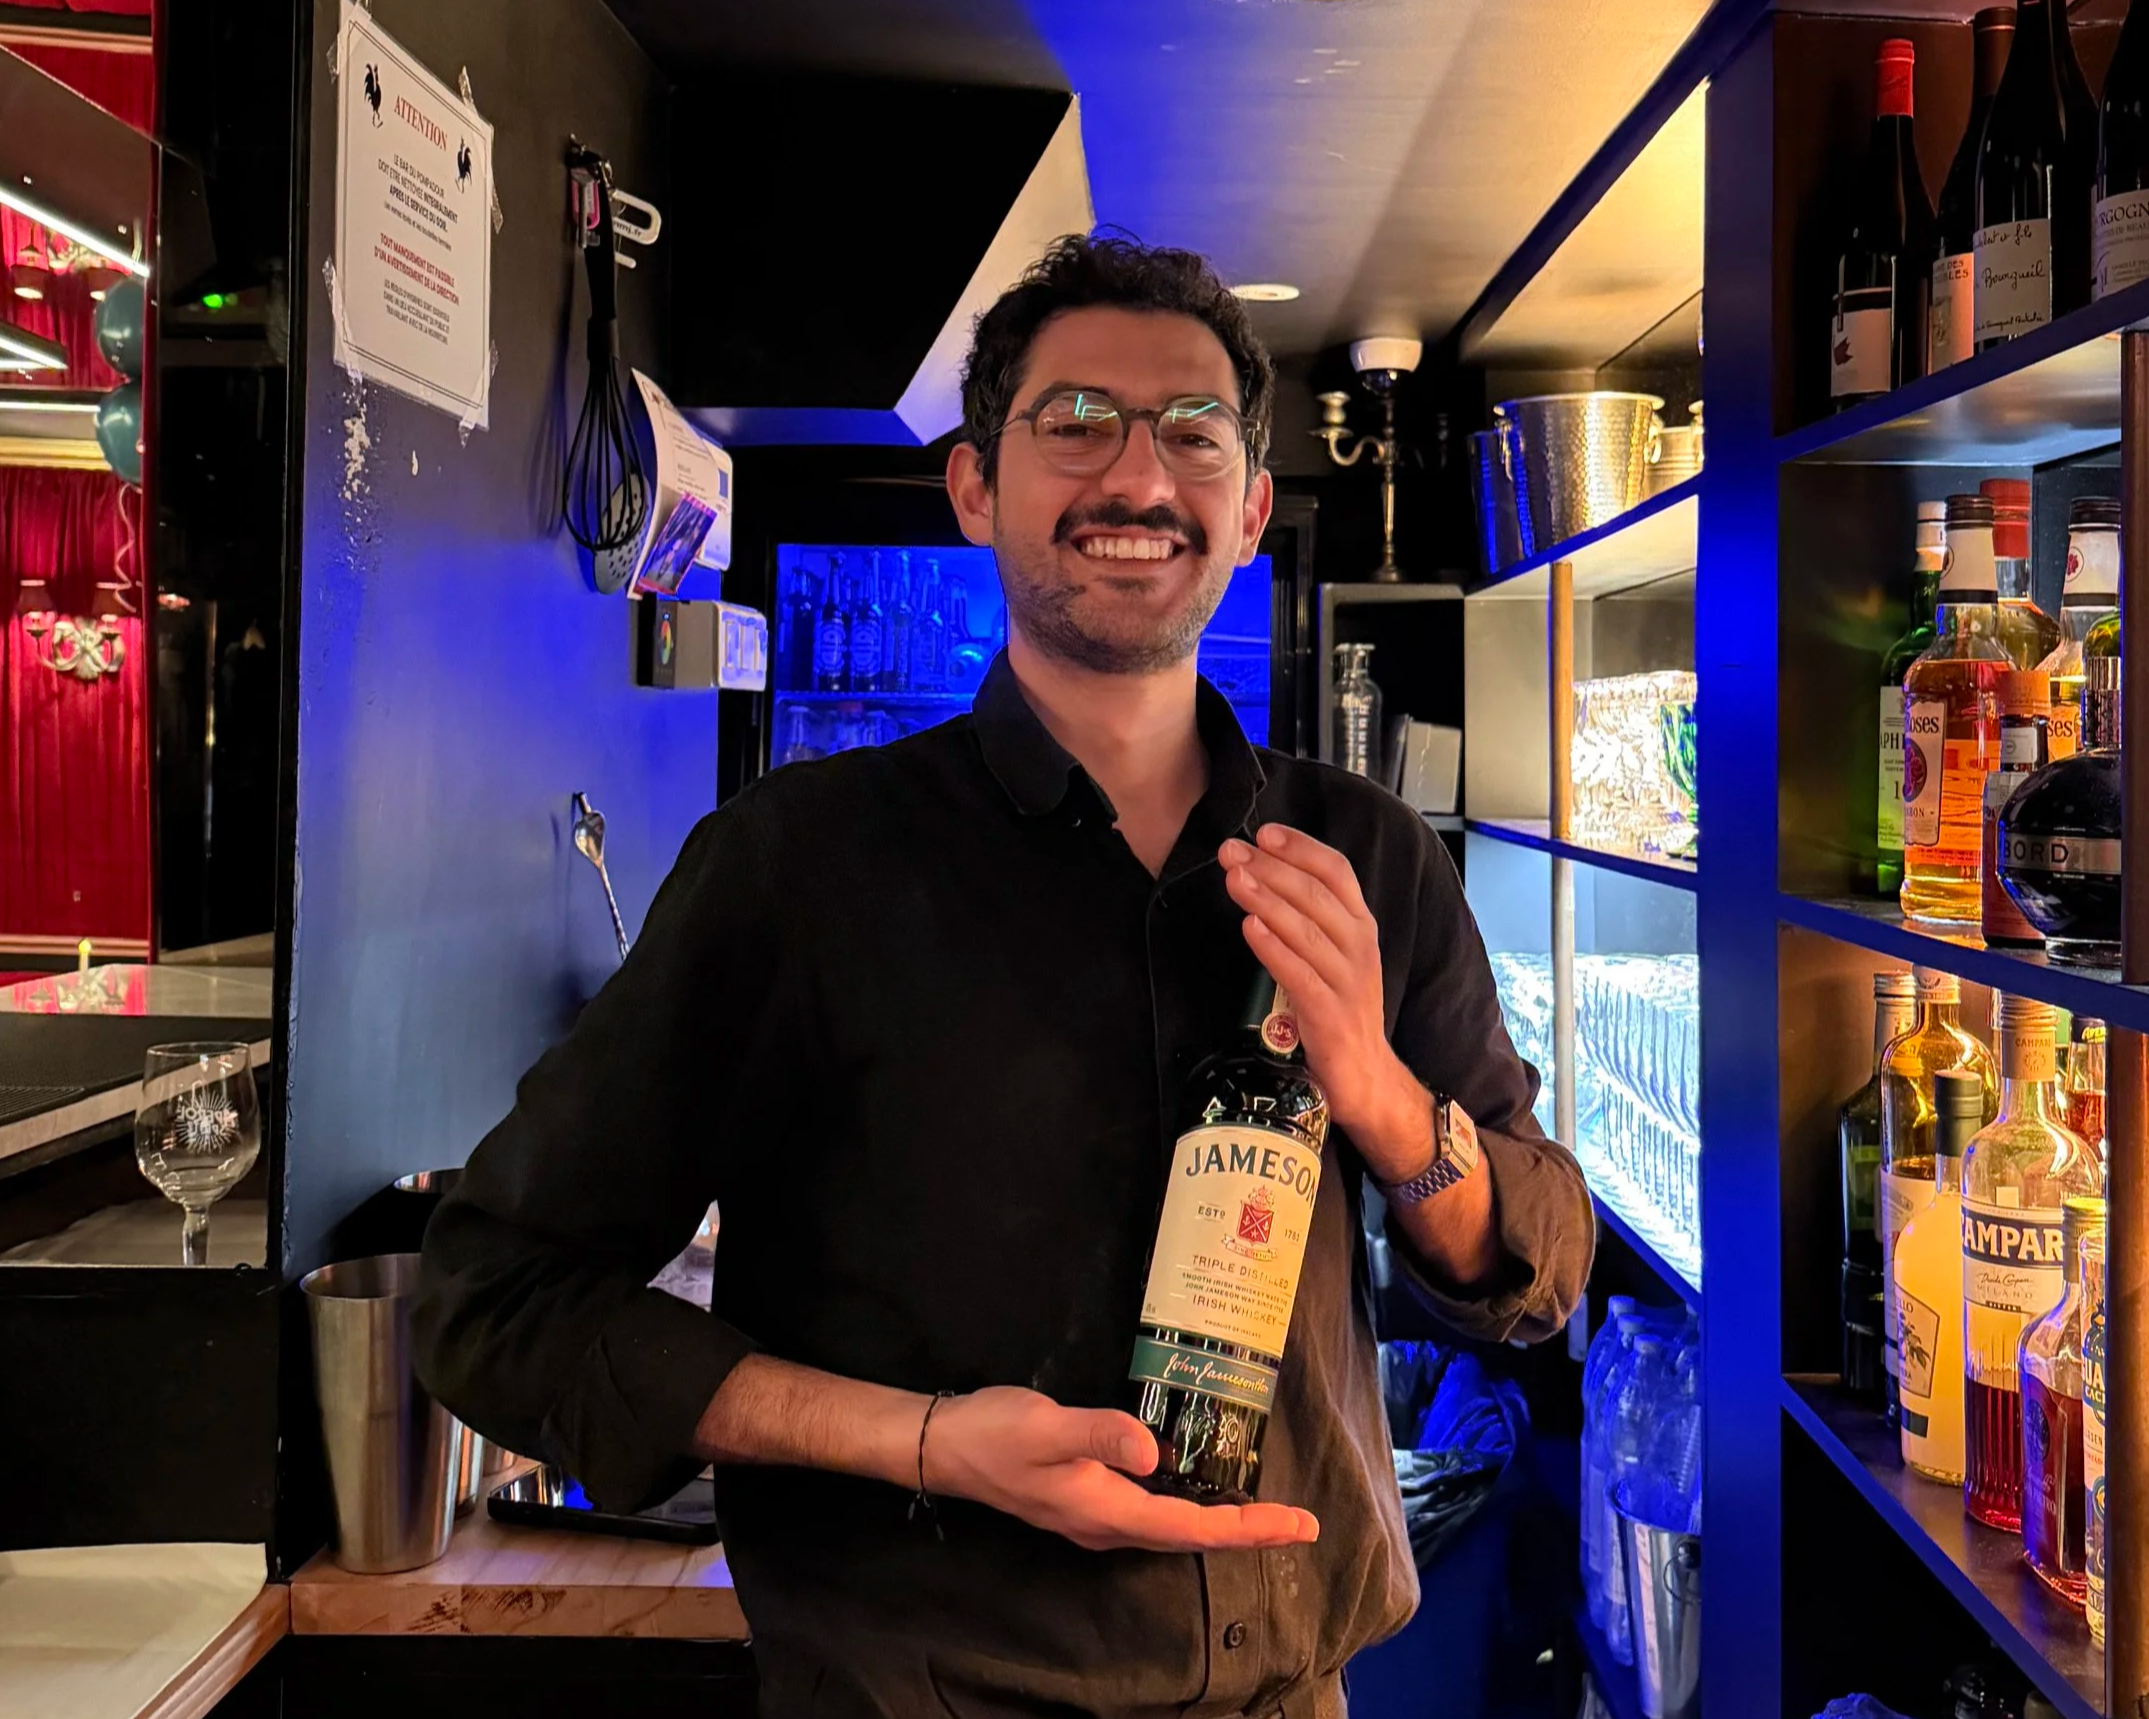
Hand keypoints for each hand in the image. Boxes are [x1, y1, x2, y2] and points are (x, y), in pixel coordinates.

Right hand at [921, 1386, 1319, 1553]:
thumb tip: (1154, 1453)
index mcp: (1106, 1510)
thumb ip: (1099, 1436)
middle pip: (1191, 1536)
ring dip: (1221, 1523)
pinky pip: (1151, 1514)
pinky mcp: (1084, 1498)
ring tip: (1264, 1513)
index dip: (1248, 1528)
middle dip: (1248, 1531)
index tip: (1297, 1525)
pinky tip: (1196, 1489)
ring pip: (1172, 1528)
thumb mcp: (1046, 1428)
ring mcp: (1094, 1515)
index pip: (1191, 1528)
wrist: (942, 1445)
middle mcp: (1106, 1523)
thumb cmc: (994, 1434)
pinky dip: (1188, 1509)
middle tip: (1301, 1523)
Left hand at [1219, 824, 1426, 1171]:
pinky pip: (1299, 974)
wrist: (1366, 1075)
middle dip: (1270, 868)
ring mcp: (1347, 980)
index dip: (1301, 848)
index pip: (1336, 872)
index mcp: (1361, 925)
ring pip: (1306, 929)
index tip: (1264, 833)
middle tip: (1230, 852)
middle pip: (1315, 895)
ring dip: (1266, 899)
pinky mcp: (1330, 1014)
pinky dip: (1274, 948)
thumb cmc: (1340, 1008)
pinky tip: (1250, 927)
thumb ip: (1312, 917)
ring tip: (1233, 878)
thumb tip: (1265, 874)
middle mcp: (1359, 946)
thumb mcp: (1336, 954)